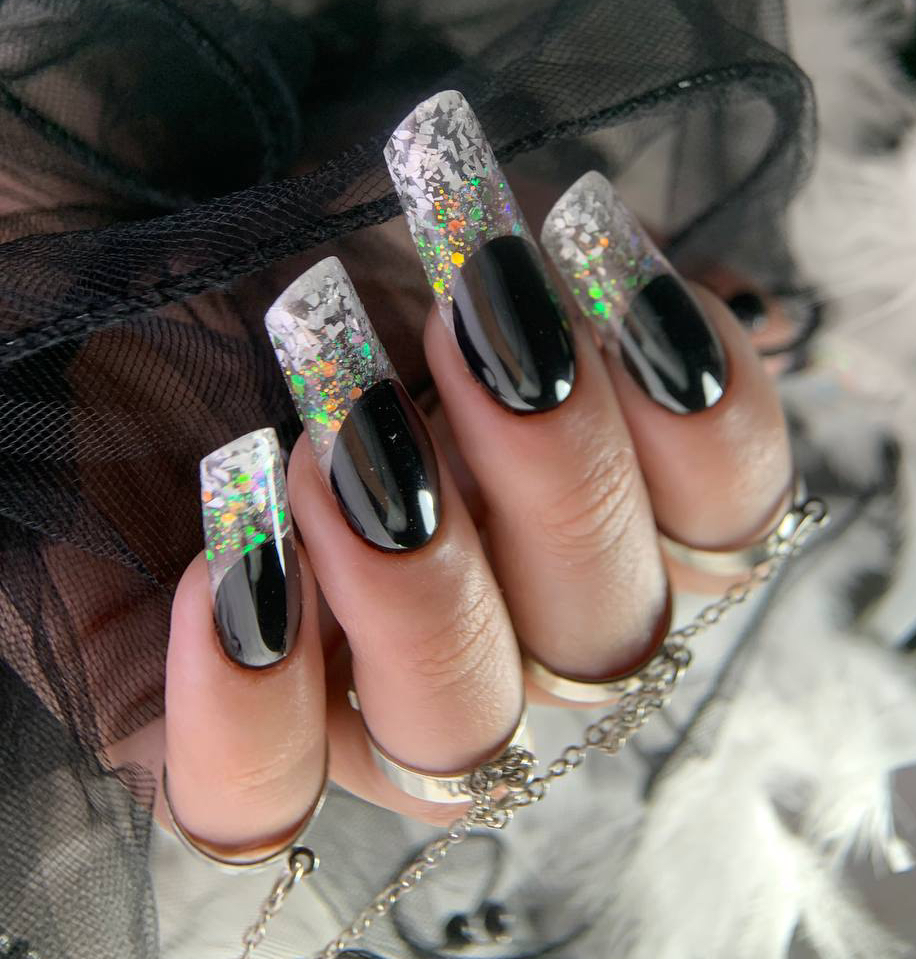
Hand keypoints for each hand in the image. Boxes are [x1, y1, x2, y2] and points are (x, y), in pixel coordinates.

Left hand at [129, 104, 792, 861]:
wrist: (84, 250)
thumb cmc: (276, 221)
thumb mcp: (438, 214)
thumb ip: (582, 271)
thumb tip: (729, 310)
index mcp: (581, 505)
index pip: (725, 525)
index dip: (708, 416)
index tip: (600, 255)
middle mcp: (501, 619)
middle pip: (612, 640)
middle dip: (559, 478)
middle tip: (463, 321)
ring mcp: (358, 691)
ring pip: (461, 736)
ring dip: (418, 586)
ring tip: (328, 433)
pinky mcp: (213, 724)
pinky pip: (257, 803)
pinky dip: (254, 703)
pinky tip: (225, 563)